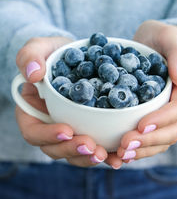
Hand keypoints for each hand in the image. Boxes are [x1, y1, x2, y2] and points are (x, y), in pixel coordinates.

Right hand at [16, 37, 107, 166]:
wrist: (78, 54)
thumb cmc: (53, 52)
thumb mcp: (39, 47)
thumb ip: (30, 56)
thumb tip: (32, 75)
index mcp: (33, 111)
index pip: (33, 131)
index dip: (47, 136)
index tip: (67, 130)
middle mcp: (50, 124)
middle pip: (55, 148)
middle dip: (73, 150)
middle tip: (92, 146)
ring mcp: (71, 128)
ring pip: (75, 152)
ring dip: (90, 157)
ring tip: (106, 154)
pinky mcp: (90, 128)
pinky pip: (95, 145)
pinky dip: (107, 153)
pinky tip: (119, 156)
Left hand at [105, 20, 176, 168]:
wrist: (152, 42)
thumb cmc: (162, 37)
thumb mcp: (169, 37)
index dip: (163, 119)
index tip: (141, 125)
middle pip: (171, 130)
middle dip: (149, 141)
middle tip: (124, 146)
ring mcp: (164, 112)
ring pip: (160, 139)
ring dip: (141, 150)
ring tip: (119, 155)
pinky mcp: (150, 114)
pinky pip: (146, 136)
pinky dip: (134, 147)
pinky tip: (115, 153)